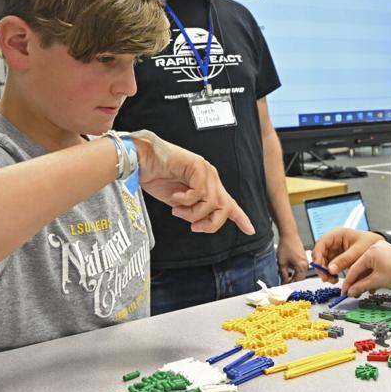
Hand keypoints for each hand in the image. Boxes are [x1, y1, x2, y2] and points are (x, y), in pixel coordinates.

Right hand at [129, 130, 253, 234]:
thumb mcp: (178, 202)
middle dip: (211, 223)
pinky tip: (174, 197)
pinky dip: (185, 200)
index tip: (250, 230)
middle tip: (193, 227)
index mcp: (207, 186)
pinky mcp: (198, 165)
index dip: (240, 218)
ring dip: (192, 213)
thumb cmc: (155, 177)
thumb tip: (201, 222)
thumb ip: (193, 210)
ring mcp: (205, 170)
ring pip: (212, 203)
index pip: (228, 203)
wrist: (140, 160)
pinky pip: (200, 193)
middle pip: (225, 207)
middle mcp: (210, 178)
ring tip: (176, 209)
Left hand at [277, 233, 307, 282]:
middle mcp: (306, 264)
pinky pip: (299, 267)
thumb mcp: (282, 263)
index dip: (290, 285)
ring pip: (299, 272)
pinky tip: (287, 269)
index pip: (297, 281)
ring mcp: (305, 261)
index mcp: (302, 267)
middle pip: (299, 277)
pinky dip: (294, 270)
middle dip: (291, 280)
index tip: (284, 287)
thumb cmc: (287, 245)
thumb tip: (284, 282)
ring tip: (284, 276)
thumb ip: (283, 275)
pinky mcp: (302, 257)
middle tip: (283, 283)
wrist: (289, 234)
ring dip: (293, 275)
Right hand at [310, 228, 383, 282]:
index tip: (320, 268)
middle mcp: (334, 241)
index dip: (318, 256)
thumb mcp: (358, 252)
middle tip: (326, 278)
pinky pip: (329, 266)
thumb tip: (330, 269)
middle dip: (321, 267)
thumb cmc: (371, 243)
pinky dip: (330, 273)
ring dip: (325, 272)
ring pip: (323, 261)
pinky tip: (335, 278)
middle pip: (320, 254)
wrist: (380, 247)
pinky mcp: (338, 258)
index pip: (321, 244)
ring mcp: (335, 249)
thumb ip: (344, 260)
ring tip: (332, 280)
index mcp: (337, 234)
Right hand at [340, 241, 390, 296]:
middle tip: (353, 293)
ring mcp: (382, 251)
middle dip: (358, 282)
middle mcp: (376, 247)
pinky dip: (374, 277)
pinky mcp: (388, 255)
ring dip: (366, 281)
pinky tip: (373, 286)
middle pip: (361, 268)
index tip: (344, 291)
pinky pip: (376, 267)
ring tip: (364, 292)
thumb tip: (351, 291)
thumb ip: (361, 287)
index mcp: (371, 251)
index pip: (354, 268)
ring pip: (369, 268)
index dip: (349, 282)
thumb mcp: (377, 282)